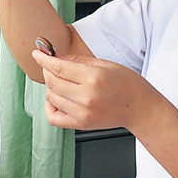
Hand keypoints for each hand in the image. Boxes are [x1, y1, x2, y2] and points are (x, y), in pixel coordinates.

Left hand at [32, 49, 152, 130]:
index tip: (38, 53)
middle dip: (47, 70)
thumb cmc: (127, 84)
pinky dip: (50, 107)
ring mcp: (82, 113)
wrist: (139, 108)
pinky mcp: (81, 124)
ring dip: (50, 86)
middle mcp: (86, 97)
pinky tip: (56, 99)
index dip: (44, 59)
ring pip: (51, 97)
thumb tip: (58, 56)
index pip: (59, 68)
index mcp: (93, 78)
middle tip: (50, 65)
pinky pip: (54, 118)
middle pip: (52, 82)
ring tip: (59, 81)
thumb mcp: (105, 64)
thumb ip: (78, 61)